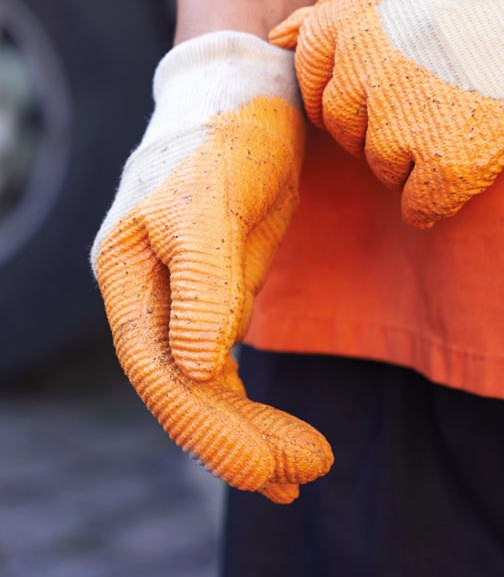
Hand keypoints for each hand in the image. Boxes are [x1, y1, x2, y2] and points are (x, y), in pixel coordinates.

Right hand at [92, 31, 332, 502]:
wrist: (251, 98)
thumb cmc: (226, 136)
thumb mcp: (214, 199)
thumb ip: (204, 281)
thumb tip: (200, 370)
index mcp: (129, 272)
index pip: (159, 369)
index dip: (206, 425)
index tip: (265, 467)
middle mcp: (149, 293)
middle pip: (185, 388)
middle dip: (238, 439)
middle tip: (299, 478)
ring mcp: (184, 297)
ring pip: (207, 385)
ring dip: (250, 432)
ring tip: (301, 473)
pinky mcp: (221, 292)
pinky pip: (227, 366)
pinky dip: (251, 405)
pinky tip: (278, 440)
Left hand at [271, 0, 503, 228]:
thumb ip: (334, 6)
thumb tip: (276, 36)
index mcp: (342, 26)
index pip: (315, 88)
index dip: (356, 95)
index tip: (394, 90)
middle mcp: (361, 76)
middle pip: (348, 133)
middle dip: (383, 126)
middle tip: (441, 104)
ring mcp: (403, 124)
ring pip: (383, 170)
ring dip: (417, 158)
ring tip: (469, 119)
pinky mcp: (451, 167)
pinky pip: (420, 208)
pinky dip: (441, 198)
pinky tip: (476, 161)